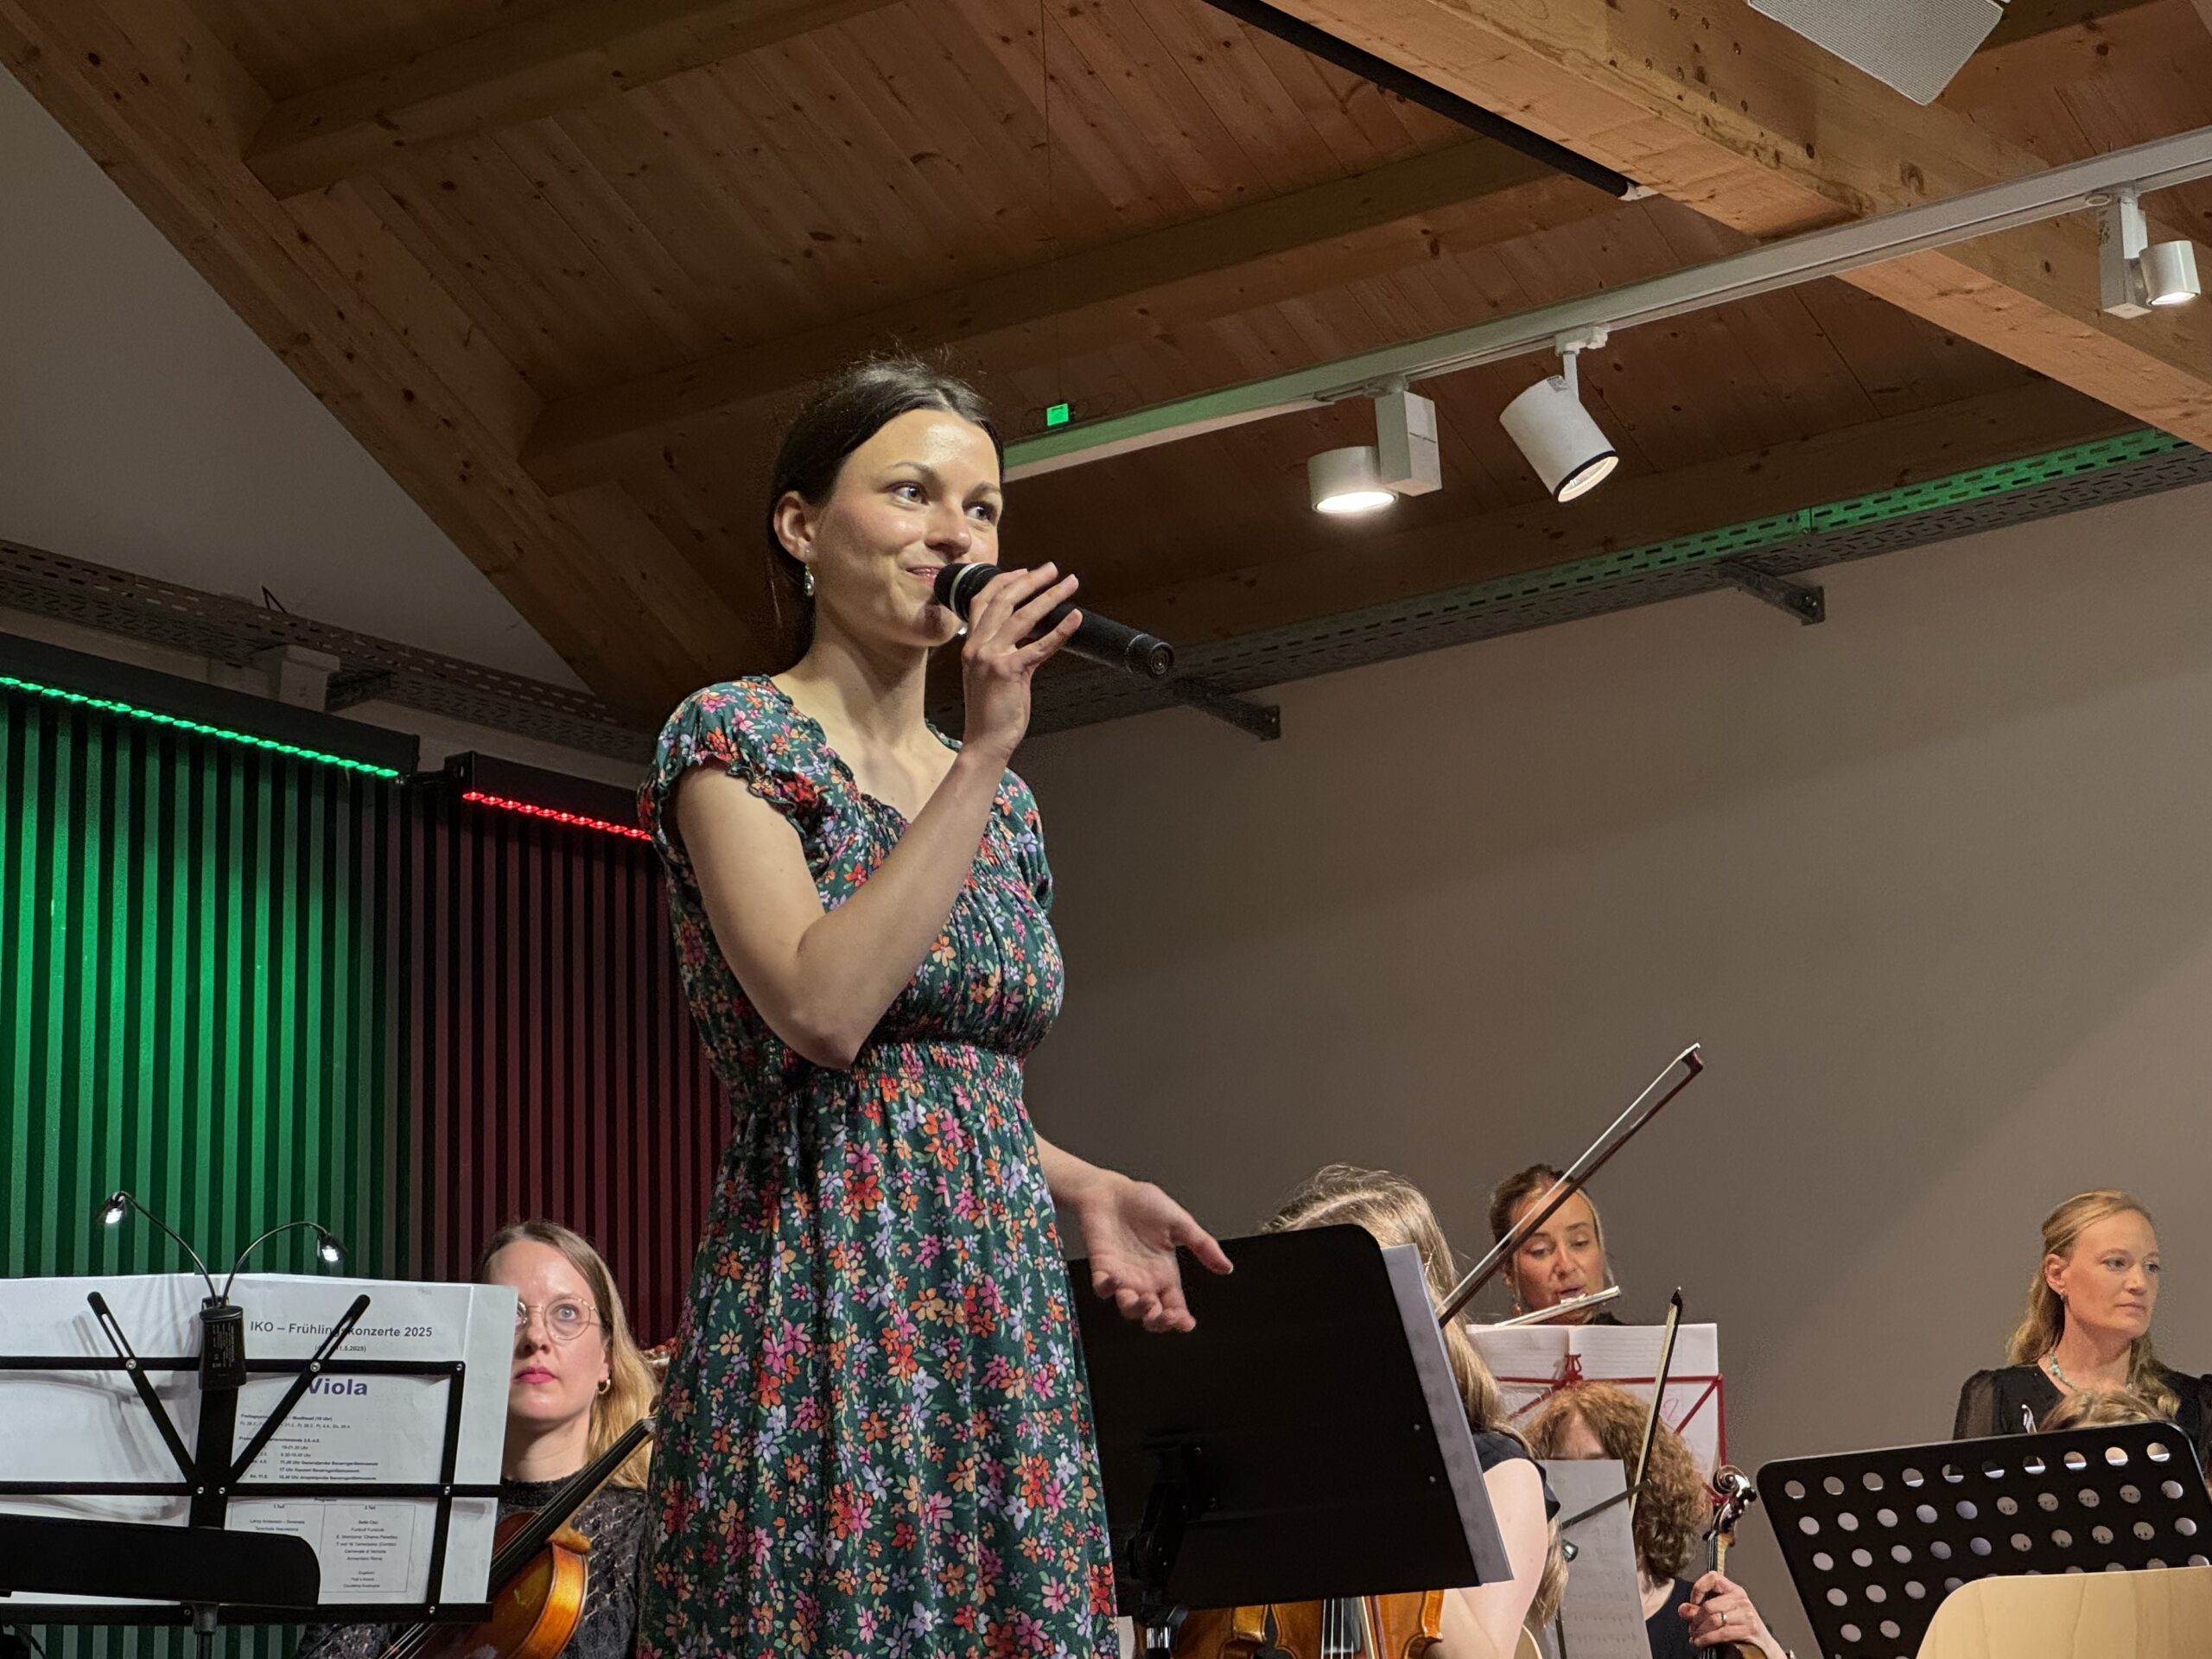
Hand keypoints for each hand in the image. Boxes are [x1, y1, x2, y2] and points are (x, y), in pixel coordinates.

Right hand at [958, 562, 1081, 761]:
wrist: (985, 740)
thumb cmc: (992, 712)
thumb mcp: (990, 674)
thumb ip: (1004, 652)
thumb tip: (1029, 635)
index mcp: (972, 645)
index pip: (983, 601)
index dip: (1004, 581)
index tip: (1024, 571)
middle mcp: (978, 646)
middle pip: (1004, 600)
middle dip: (1030, 580)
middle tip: (1052, 569)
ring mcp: (991, 657)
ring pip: (1023, 615)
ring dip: (1049, 595)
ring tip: (1069, 584)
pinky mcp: (1009, 671)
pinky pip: (1040, 645)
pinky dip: (1060, 629)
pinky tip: (1074, 618)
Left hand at [1066, 1172, 1232, 1332]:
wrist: (1112, 1191)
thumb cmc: (1144, 1204)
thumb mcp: (1180, 1223)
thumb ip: (1202, 1245)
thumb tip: (1227, 1267)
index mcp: (1165, 1273)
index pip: (1175, 1306)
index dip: (1180, 1320)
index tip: (1187, 1323)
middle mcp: (1144, 1281)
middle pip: (1152, 1315)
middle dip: (1160, 1322)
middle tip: (1168, 1316)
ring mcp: (1122, 1277)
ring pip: (1128, 1308)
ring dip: (1137, 1309)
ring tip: (1146, 1299)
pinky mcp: (1102, 1268)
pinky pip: (1102, 1288)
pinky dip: (1108, 1289)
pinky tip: (1117, 1280)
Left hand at [1679, 1570, 1782, 1656]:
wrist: (1762, 1645)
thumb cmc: (1739, 1627)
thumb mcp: (1720, 1613)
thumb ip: (1700, 1610)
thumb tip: (1683, 1609)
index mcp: (1733, 1589)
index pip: (1713, 1577)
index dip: (1699, 1587)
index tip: (1693, 1601)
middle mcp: (1740, 1599)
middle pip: (1709, 1605)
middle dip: (1695, 1619)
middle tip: (1691, 1628)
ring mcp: (1746, 1614)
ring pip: (1714, 1620)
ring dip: (1700, 1631)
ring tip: (1695, 1636)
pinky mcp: (1749, 1629)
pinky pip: (1722, 1633)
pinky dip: (1707, 1639)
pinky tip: (1700, 1642)